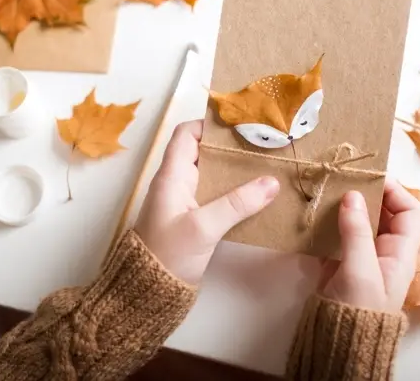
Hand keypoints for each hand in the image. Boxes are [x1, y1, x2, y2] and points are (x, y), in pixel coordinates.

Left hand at [135, 121, 279, 284]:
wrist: (148, 294)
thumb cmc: (168, 254)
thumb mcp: (203, 227)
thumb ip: (237, 204)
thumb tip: (272, 182)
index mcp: (172, 175)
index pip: (186, 134)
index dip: (210, 125)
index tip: (241, 126)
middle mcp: (177, 183)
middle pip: (204, 152)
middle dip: (231, 148)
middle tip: (263, 145)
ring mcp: (185, 202)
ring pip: (212, 175)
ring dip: (235, 171)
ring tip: (266, 167)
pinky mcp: (194, 219)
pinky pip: (216, 196)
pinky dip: (234, 192)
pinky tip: (257, 197)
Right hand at [319, 179, 419, 310]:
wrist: (339, 343)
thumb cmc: (359, 310)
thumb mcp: (361, 270)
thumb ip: (357, 232)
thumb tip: (353, 195)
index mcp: (400, 252)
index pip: (410, 212)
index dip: (395, 191)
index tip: (371, 177)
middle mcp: (384, 251)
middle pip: (382, 212)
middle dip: (366, 194)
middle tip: (344, 179)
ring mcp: (361, 255)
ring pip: (358, 220)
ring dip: (345, 205)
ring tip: (328, 191)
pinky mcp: (339, 261)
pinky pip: (338, 233)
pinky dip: (328, 221)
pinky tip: (314, 214)